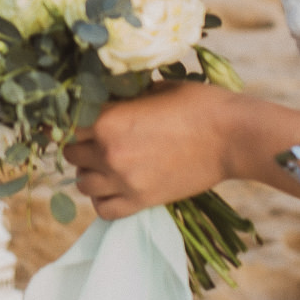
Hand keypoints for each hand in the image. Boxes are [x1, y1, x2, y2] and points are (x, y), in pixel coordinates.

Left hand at [62, 82, 238, 219]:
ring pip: (82, 185)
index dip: (70, 122)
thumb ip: (121, 98)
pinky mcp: (142, 201)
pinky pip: (105, 210)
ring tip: (105, 164)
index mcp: (108, 120)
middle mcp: (109, 153)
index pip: (66, 125)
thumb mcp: (152, 89)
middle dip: (79, 147)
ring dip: (89, 174)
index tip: (77, 120)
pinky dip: (103, 201)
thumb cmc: (197, 104)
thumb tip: (102, 98)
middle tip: (96, 141)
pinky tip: (114, 188)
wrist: (233, 137)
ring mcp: (125, 180)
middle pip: (70, 155)